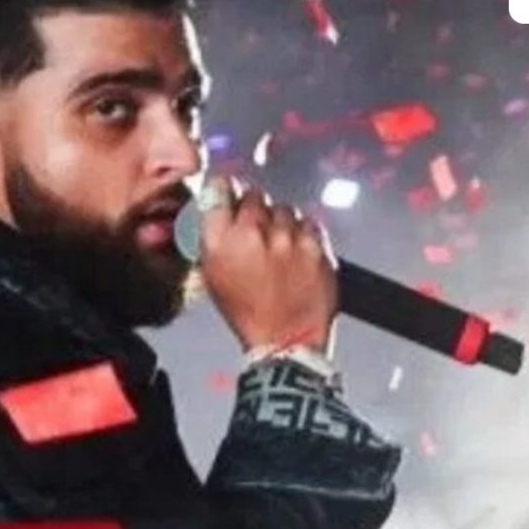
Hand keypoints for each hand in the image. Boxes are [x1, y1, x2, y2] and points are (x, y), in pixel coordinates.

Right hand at [196, 176, 338, 353]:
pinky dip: (303, 233)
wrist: (286, 340)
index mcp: (219, 241)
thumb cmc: (248, 314)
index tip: (227, 191)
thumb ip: (213, 238)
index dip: (224, 188)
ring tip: (279, 248)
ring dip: (280, 222)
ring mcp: (287, 237)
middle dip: (254, 208)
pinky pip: (308, 222)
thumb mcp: (213, 277)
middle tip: (256, 230)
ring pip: (283, 208)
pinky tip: (297, 253)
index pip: (219, 189)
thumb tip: (217, 210)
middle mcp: (252, 232)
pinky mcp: (315, 244)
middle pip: (253, 194)